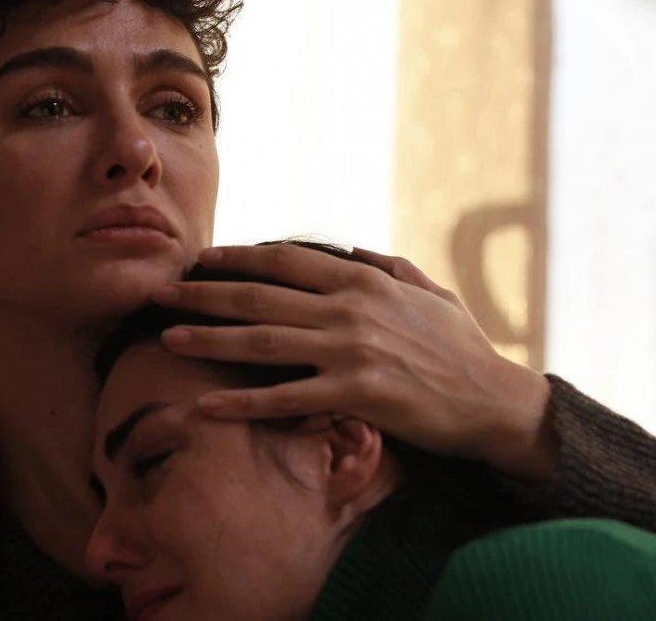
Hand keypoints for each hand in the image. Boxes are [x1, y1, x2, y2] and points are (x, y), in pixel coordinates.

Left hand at [152, 243, 557, 480]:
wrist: (493, 399)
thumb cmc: (461, 346)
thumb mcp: (428, 291)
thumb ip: (387, 266)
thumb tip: (351, 250)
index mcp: (363, 280)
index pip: (286, 261)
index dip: (239, 258)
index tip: (203, 259)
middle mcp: (351, 308)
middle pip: (261, 297)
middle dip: (206, 294)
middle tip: (162, 294)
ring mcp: (352, 351)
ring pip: (264, 343)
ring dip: (211, 340)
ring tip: (169, 338)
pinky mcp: (357, 394)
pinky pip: (288, 398)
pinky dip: (245, 403)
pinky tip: (208, 405)